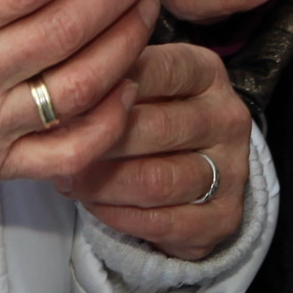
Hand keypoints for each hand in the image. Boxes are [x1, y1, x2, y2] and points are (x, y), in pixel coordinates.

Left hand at [56, 43, 252, 261]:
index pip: (157, 70)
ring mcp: (233, 169)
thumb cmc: (152, 119)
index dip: (107, 88)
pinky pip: (161, 222)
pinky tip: (95, 205)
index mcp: (207, 73)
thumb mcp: (139, 87)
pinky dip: (117, 215)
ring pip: (156, 181)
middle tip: (60, 151)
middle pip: (155, 128)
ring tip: (70, 181)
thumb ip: (109, 86)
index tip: (68, 105)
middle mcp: (227, 117)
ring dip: (102, 185)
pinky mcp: (223, 217)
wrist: (194, 176)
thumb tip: (61, 103)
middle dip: (98, 144)